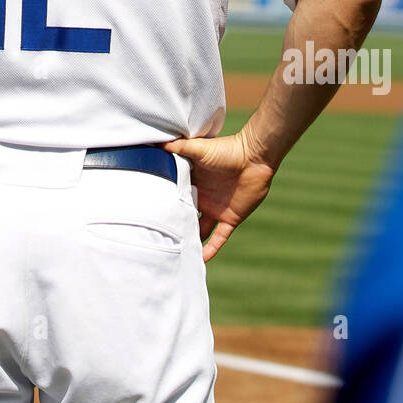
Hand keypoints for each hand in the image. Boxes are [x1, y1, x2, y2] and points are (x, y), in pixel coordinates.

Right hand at [163, 131, 274, 261]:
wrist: (254, 158)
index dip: (165, 205)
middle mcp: (202, 198)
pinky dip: (211, 249)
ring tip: (176, 254)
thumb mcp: (198, 148)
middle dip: (175, 226)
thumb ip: (179, 147)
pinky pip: (219, 238)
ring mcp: (215, 210)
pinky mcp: (230, 219)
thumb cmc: (226, 150)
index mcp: (192, 182)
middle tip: (157, 239)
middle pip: (185, 216)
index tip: (148, 214)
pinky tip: (202, 260)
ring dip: (191, 241)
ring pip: (200, 230)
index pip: (175, 197)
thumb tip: (157, 142)